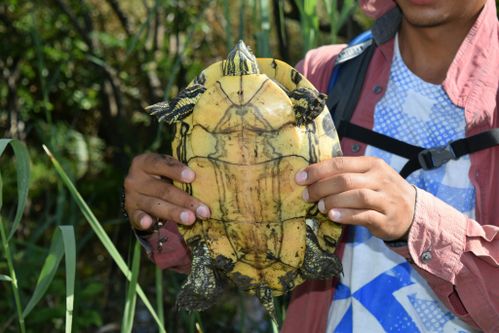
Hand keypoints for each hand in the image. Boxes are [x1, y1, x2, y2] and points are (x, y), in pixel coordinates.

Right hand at [123, 153, 210, 229]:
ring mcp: (132, 197)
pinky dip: (142, 220)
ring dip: (174, 213)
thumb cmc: (162, 176)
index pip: (160, 164)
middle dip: (185, 200)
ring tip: (191, 219)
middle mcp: (135, 179)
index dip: (176, 170)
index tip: (192, 177)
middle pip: (163, 189)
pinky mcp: (131, 212)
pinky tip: (149, 223)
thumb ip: (180, 171)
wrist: (141, 192)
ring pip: (155, 205)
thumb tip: (208, 176)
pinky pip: (137, 217)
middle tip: (203, 210)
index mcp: (144, 162)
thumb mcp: (167, 169)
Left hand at [295, 156, 415, 240]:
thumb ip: (345, 174)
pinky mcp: (387, 218)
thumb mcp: (369, 176)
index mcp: (371, 164)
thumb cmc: (382, 192)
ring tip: (319, 207)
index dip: (317, 171)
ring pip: (356, 196)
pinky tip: (333, 216)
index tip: (299, 179)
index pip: (340, 163)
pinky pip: (364, 215)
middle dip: (321, 187)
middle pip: (345, 180)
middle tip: (307, 196)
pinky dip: (346, 215)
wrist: (413, 212)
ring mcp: (385, 199)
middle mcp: (379, 179)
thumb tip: (312, 176)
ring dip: (333, 201)